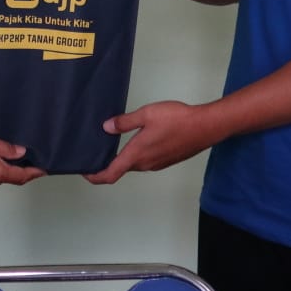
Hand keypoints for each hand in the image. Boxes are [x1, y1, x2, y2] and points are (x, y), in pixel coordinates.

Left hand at [84, 100, 224, 184]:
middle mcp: (146, 164)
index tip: (85, 172)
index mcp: (137, 154)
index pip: (111, 174)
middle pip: (121, 169)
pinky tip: (137, 141)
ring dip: (123, 159)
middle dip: (108, 163)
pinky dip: (136, 155)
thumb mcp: (147, 114)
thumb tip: (107, 128)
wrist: (206, 127)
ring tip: (113, 143)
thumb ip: (125, 122)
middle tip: (96, 151)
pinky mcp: (166, 160)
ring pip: (134, 165)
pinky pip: (146, 161)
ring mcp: (157, 164)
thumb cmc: (177, 120)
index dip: (95, 176)